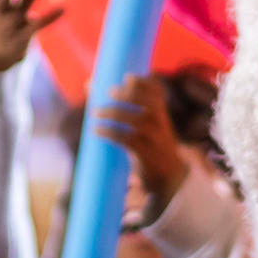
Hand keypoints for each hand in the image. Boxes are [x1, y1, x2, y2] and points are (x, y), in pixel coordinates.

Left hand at [95, 76, 192, 213]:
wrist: (167, 180)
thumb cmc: (149, 148)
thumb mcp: (145, 129)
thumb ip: (123, 109)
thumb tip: (89, 85)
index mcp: (161, 115)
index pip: (158, 92)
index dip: (145, 82)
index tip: (128, 77)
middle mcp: (161, 125)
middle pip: (148, 103)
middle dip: (128, 94)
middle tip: (108, 92)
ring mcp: (155, 140)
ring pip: (136, 120)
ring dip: (114, 113)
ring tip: (95, 113)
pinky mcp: (146, 155)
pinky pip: (127, 140)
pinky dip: (110, 133)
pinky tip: (96, 131)